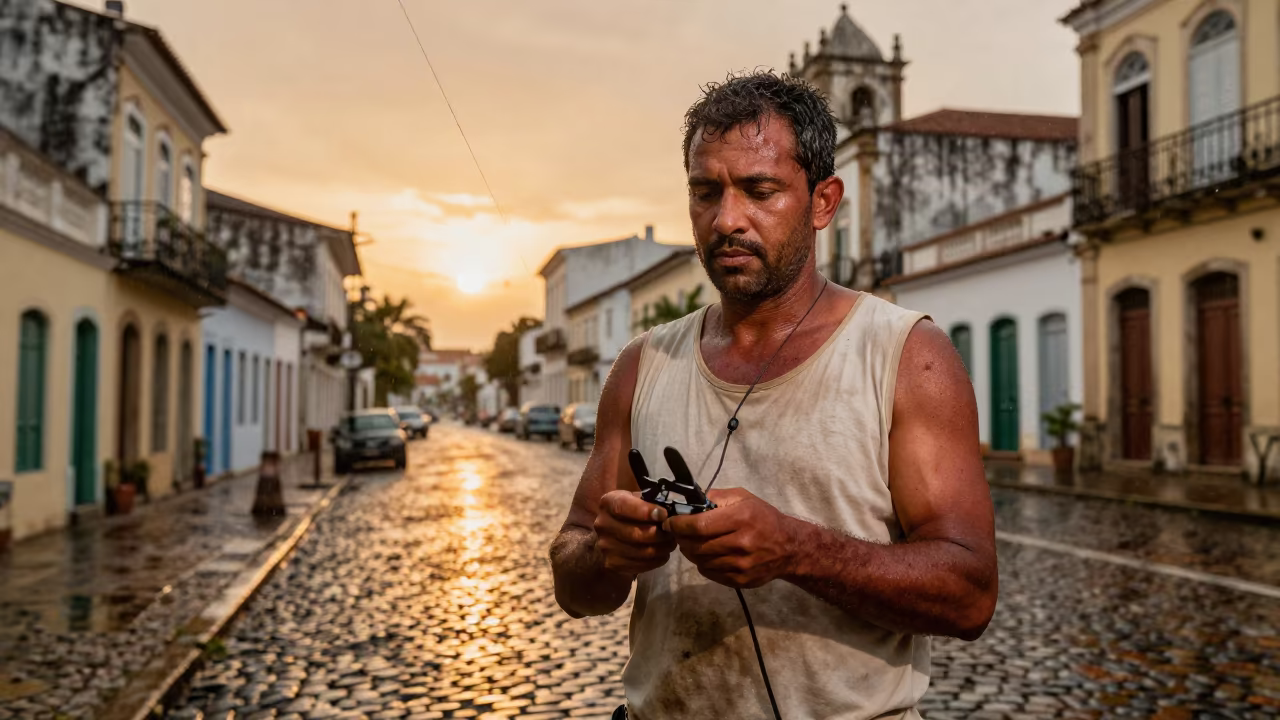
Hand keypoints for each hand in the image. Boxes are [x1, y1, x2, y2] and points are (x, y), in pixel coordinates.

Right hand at [593, 490, 677, 577]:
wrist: (613, 535)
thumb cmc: (632, 512)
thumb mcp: (638, 499)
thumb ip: (651, 501)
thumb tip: (671, 510)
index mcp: (608, 502)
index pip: (623, 506)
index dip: (644, 511)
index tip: (664, 514)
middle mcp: (602, 524)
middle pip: (634, 533)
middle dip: (659, 534)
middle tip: (673, 532)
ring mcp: (605, 546)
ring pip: (640, 551)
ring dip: (661, 548)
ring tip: (671, 543)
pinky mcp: (612, 563)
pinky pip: (640, 565)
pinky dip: (656, 560)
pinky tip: (663, 554)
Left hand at [663, 488, 799, 588]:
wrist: (789, 547)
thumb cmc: (763, 518)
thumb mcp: (743, 498)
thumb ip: (716, 498)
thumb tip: (689, 503)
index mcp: (740, 518)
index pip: (698, 525)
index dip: (678, 525)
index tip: (669, 523)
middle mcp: (740, 543)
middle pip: (696, 545)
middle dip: (681, 539)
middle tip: (678, 533)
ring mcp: (740, 565)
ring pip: (700, 561)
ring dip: (691, 552)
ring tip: (693, 543)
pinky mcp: (740, 580)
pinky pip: (709, 573)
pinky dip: (703, 564)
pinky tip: (708, 554)